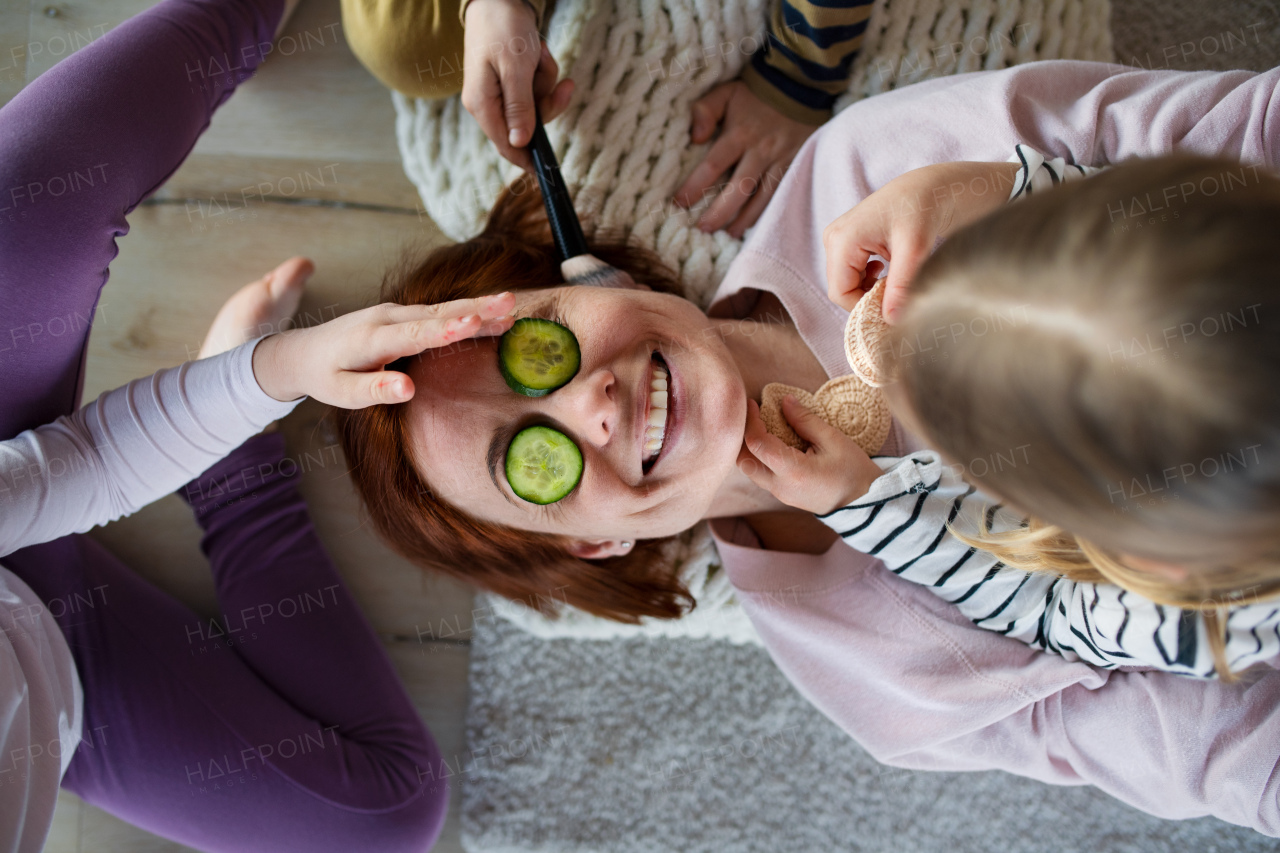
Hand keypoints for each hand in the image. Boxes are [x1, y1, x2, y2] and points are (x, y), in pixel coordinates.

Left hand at [252, 292, 516, 407]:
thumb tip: (408, 389)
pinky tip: (493, 312)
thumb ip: (374, 390)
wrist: (303, 350)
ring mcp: (396, 312)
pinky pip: (440, 311)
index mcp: (372, 339)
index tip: (474, 321)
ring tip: (512, 307)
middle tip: (510, 304)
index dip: (447, 329)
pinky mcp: (404, 314)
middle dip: (476, 308)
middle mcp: (388, 318)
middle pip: (438, 313)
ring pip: (443, 309)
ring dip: (478, 307)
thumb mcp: (341, 393)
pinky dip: (467, 310)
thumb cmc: (325, 377)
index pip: (416, 334)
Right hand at [462, 0, 573, 170]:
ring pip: (535, 106)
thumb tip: (520, 143)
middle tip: (563, 84)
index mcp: (482, 105)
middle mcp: (488, 103)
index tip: (548, 173)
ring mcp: (500, 93)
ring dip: (545, 81)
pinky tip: (538, 52)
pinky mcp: (511, 82)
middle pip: (527, 127)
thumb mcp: (515, 68)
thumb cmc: (503, 29)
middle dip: (548, 103)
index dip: (528, 160)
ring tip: (540, 54)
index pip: (506, 146)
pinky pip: (535, 89)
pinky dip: (542, 72)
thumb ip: (519, 107)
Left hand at [673, 81, 816, 237]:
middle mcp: (761, 150)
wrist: (799, 85)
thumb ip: (705, 109)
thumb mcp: (726, 92)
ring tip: (728, 235)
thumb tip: (695, 137)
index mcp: (740, 133)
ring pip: (762, 196)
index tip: (679, 203)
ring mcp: (781, 160)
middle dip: (721, 212)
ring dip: (745, 219)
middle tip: (703, 229)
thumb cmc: (754, 94)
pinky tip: (754, 225)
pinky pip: (780, 193)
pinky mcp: (794, 165)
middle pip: (740, 187)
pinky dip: (767, 212)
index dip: (695, 185)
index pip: (714, 164)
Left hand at [736, 395, 883, 515]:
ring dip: (751, 447)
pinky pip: (761, 475)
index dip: (751, 421)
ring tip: (762, 425)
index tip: (754, 403)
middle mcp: (780, 486)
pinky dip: (760, 457)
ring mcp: (780, 494)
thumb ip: (805, 420)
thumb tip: (784, 401)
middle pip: (744, 461)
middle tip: (753, 415)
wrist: (864, 503)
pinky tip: (772, 441)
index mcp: (793, 471)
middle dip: (743, 435)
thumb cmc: (853, 471)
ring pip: (750, 469)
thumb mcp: (833, 439)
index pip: (757, 443)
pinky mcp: (783, 496)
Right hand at [823, 161, 1019, 320]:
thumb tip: (891, 321)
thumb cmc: (923, 208)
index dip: (865, 307)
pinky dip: (869, 279)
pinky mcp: (847, 240)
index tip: (895, 307)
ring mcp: (838, 238)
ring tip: (895, 278)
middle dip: (868, 297)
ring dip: (870, 288)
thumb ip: (900, 286)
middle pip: (841, 289)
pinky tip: (887, 269)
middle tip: (898, 292)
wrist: (931, 185)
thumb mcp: (915, 249)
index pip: (840, 293)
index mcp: (842, 239)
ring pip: (846, 282)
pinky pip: (850, 272)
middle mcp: (834, 238)